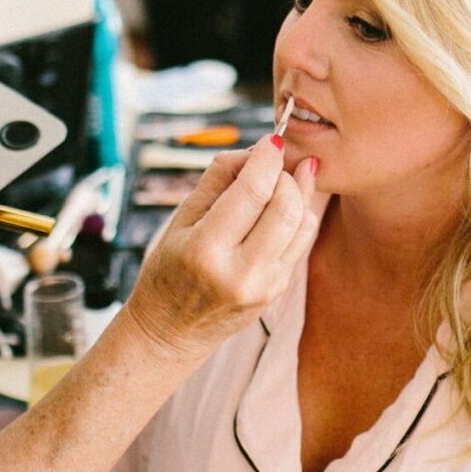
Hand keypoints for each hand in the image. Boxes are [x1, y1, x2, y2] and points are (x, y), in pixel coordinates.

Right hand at [123, 137, 325, 355]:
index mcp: (206, 250)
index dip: (267, 158)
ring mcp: (264, 285)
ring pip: (302, 222)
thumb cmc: (169, 270)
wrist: (171, 331)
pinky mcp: (278, 290)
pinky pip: (301, 240)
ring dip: (298, 191)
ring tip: (283, 176)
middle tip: (273, 162)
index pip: (252, 191)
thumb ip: (217, 181)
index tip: (271, 140)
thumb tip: (255, 151)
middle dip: (285, 174)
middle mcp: (240, 272)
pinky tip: (286, 200)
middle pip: (285, 205)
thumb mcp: (180, 221)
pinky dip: (297, 213)